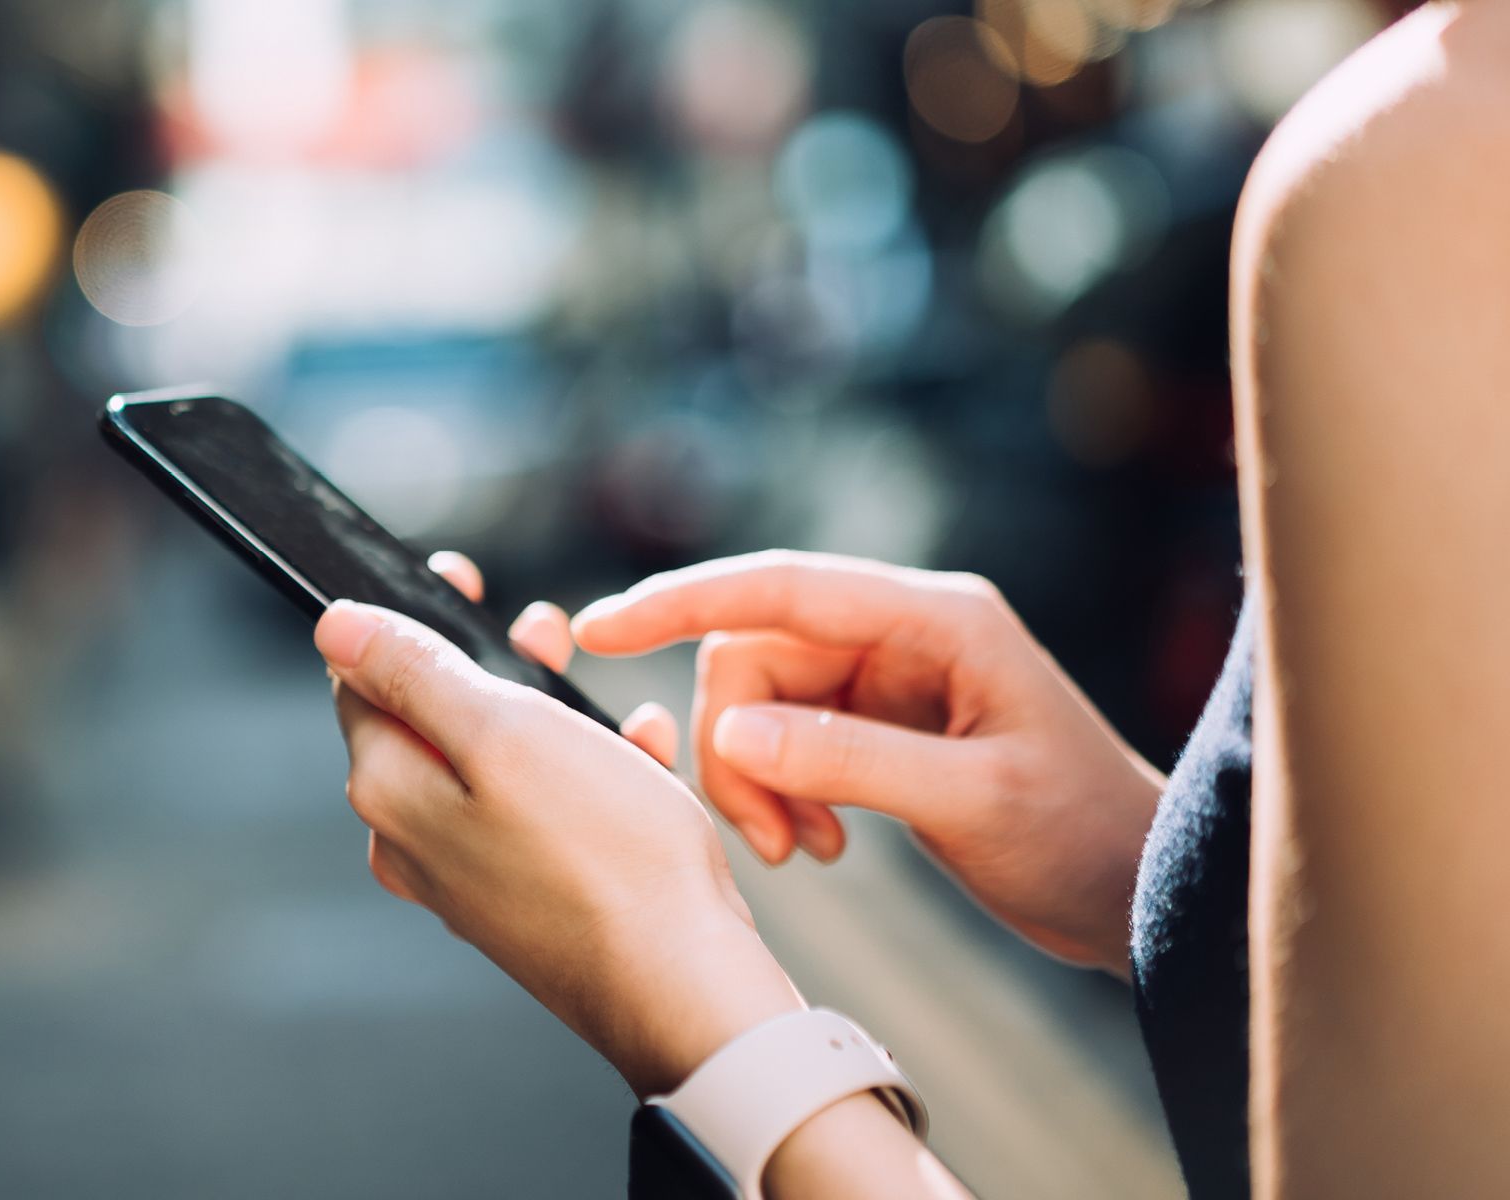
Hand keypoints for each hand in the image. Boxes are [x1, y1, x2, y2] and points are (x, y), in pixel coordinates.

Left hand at [314, 553, 803, 1095]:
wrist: (683, 986)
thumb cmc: (606, 858)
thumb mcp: (505, 732)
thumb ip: (414, 673)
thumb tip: (335, 628)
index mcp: (390, 792)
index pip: (362, 682)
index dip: (408, 620)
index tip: (459, 578)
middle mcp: (416, 841)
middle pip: (434, 720)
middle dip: (493, 665)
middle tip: (545, 631)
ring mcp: (472, 877)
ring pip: (500, 763)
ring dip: (553, 716)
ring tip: (609, 701)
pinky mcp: (530, 901)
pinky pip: (548, 814)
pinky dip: (591, 778)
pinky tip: (641, 763)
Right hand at [569, 550, 1163, 971]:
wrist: (1140, 892)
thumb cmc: (1080, 837)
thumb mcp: (968, 801)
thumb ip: (847, 760)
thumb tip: (729, 732)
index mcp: (937, 618)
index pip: (781, 587)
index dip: (682, 602)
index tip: (599, 629)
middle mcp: (905, 631)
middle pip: (756, 654)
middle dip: (736, 745)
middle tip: (770, 839)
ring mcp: (890, 676)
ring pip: (762, 703)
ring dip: (758, 779)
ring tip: (803, 851)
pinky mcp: (882, 722)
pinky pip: (789, 739)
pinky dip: (783, 792)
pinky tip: (824, 845)